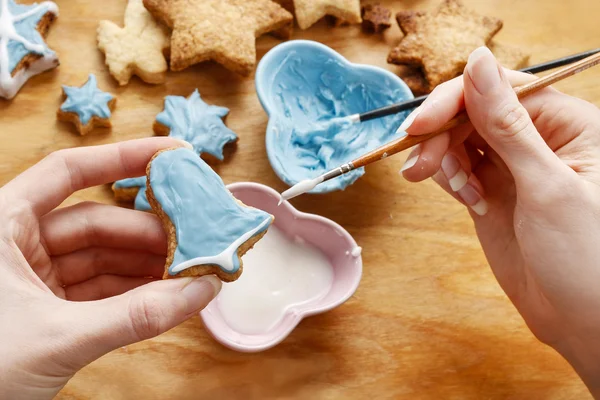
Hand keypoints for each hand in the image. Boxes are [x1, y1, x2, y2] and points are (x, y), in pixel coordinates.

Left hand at [0, 138, 221, 399]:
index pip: (67, 172)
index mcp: (2, 225)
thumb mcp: (58, 337)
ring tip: (190, 271)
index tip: (173, 155)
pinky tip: (166, 293)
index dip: (123, 157)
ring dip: (146, 265)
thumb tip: (202, 290)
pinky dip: (133, 292)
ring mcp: (33, 277)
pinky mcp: (46, 308)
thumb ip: (135, 315)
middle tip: (197, 241)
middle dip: (148, 233)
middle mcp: (17, 242)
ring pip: (101, 258)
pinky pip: (99, 289)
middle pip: (96, 221)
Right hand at [400, 47, 599, 395]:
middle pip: (472, 113)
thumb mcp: (545, 185)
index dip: (455, 100)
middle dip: (441, 135)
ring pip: (460, 139)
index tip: (419, 125)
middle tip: (418, 167)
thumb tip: (477, 61)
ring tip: (450, 188)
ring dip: (442, 158)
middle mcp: (539, 139)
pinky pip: (458, 168)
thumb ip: (506, 124)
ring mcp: (513, 167)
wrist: (583, 322)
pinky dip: (449, 178)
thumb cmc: (587, 258)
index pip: (500, 90)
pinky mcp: (493, 191)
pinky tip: (466, 199)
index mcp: (567, 124)